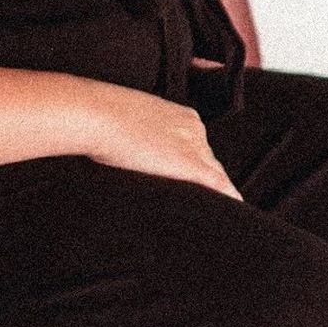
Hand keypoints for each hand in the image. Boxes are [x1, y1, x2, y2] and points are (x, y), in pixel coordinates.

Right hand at [83, 84, 244, 196]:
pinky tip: (232, 209)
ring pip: (213, 173)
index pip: (198, 147)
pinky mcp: (189, 165)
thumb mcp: (128, 121)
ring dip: (210, 191)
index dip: (192, 165)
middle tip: (197, 199)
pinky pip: (218, 184)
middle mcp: (195, 128)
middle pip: (208, 161)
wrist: (95, 115)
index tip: (183, 177)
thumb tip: (139, 151)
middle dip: (203, 180)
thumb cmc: (99, 116)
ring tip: (209, 211)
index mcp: (183, 116)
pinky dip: (227, 197)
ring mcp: (194, 146)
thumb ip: (143, 136)